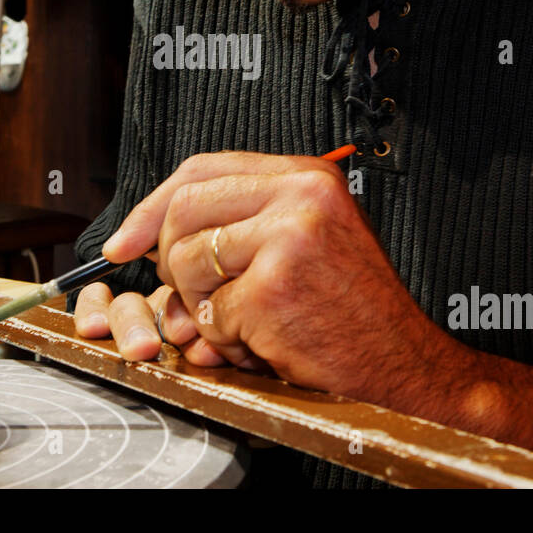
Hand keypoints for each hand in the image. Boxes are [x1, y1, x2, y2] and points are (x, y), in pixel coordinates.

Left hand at [100, 151, 473, 412]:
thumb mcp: (310, 237)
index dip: (153, 205)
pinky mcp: (273, 288)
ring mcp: (287, 239)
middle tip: (192, 293)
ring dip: (202, 305)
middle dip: (170, 260)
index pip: (203, 167)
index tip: (127, 241)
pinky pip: (210, 314)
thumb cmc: (355, 309)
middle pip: (183, 209)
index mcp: (306, 176)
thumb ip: (243, 220)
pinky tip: (266, 341)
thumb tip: (149, 232)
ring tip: (246, 319)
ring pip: (186, 262)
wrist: (405, 364)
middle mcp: (299, 196)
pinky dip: (227, 340)